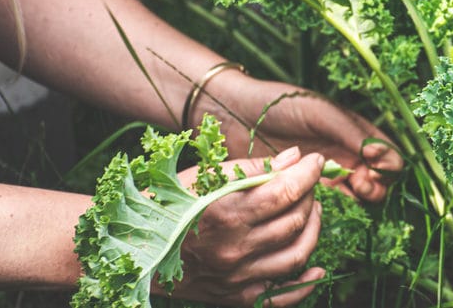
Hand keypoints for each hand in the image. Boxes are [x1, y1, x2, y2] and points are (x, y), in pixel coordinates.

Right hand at [168, 147, 323, 306]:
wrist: (134, 251)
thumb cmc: (167, 205)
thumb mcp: (202, 177)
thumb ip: (251, 167)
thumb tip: (294, 157)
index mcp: (225, 212)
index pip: (284, 191)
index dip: (308, 173)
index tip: (317, 160)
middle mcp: (234, 247)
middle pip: (294, 220)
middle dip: (310, 196)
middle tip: (308, 183)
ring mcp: (237, 276)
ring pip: (296, 254)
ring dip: (313, 228)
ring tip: (311, 211)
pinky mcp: (236, 296)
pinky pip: (282, 295)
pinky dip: (306, 283)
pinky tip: (317, 267)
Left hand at [213, 76, 402, 201]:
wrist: (237, 116)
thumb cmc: (281, 105)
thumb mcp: (321, 113)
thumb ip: (351, 132)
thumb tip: (378, 154)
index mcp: (354, 132)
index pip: (387, 153)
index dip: (388, 162)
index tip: (374, 163)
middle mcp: (346, 154)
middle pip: (379, 178)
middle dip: (378, 183)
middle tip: (361, 182)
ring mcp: (329, 174)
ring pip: (360, 194)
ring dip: (363, 195)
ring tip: (352, 188)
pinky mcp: (308, 190)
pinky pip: (332, 204)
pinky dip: (339, 205)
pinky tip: (330, 197)